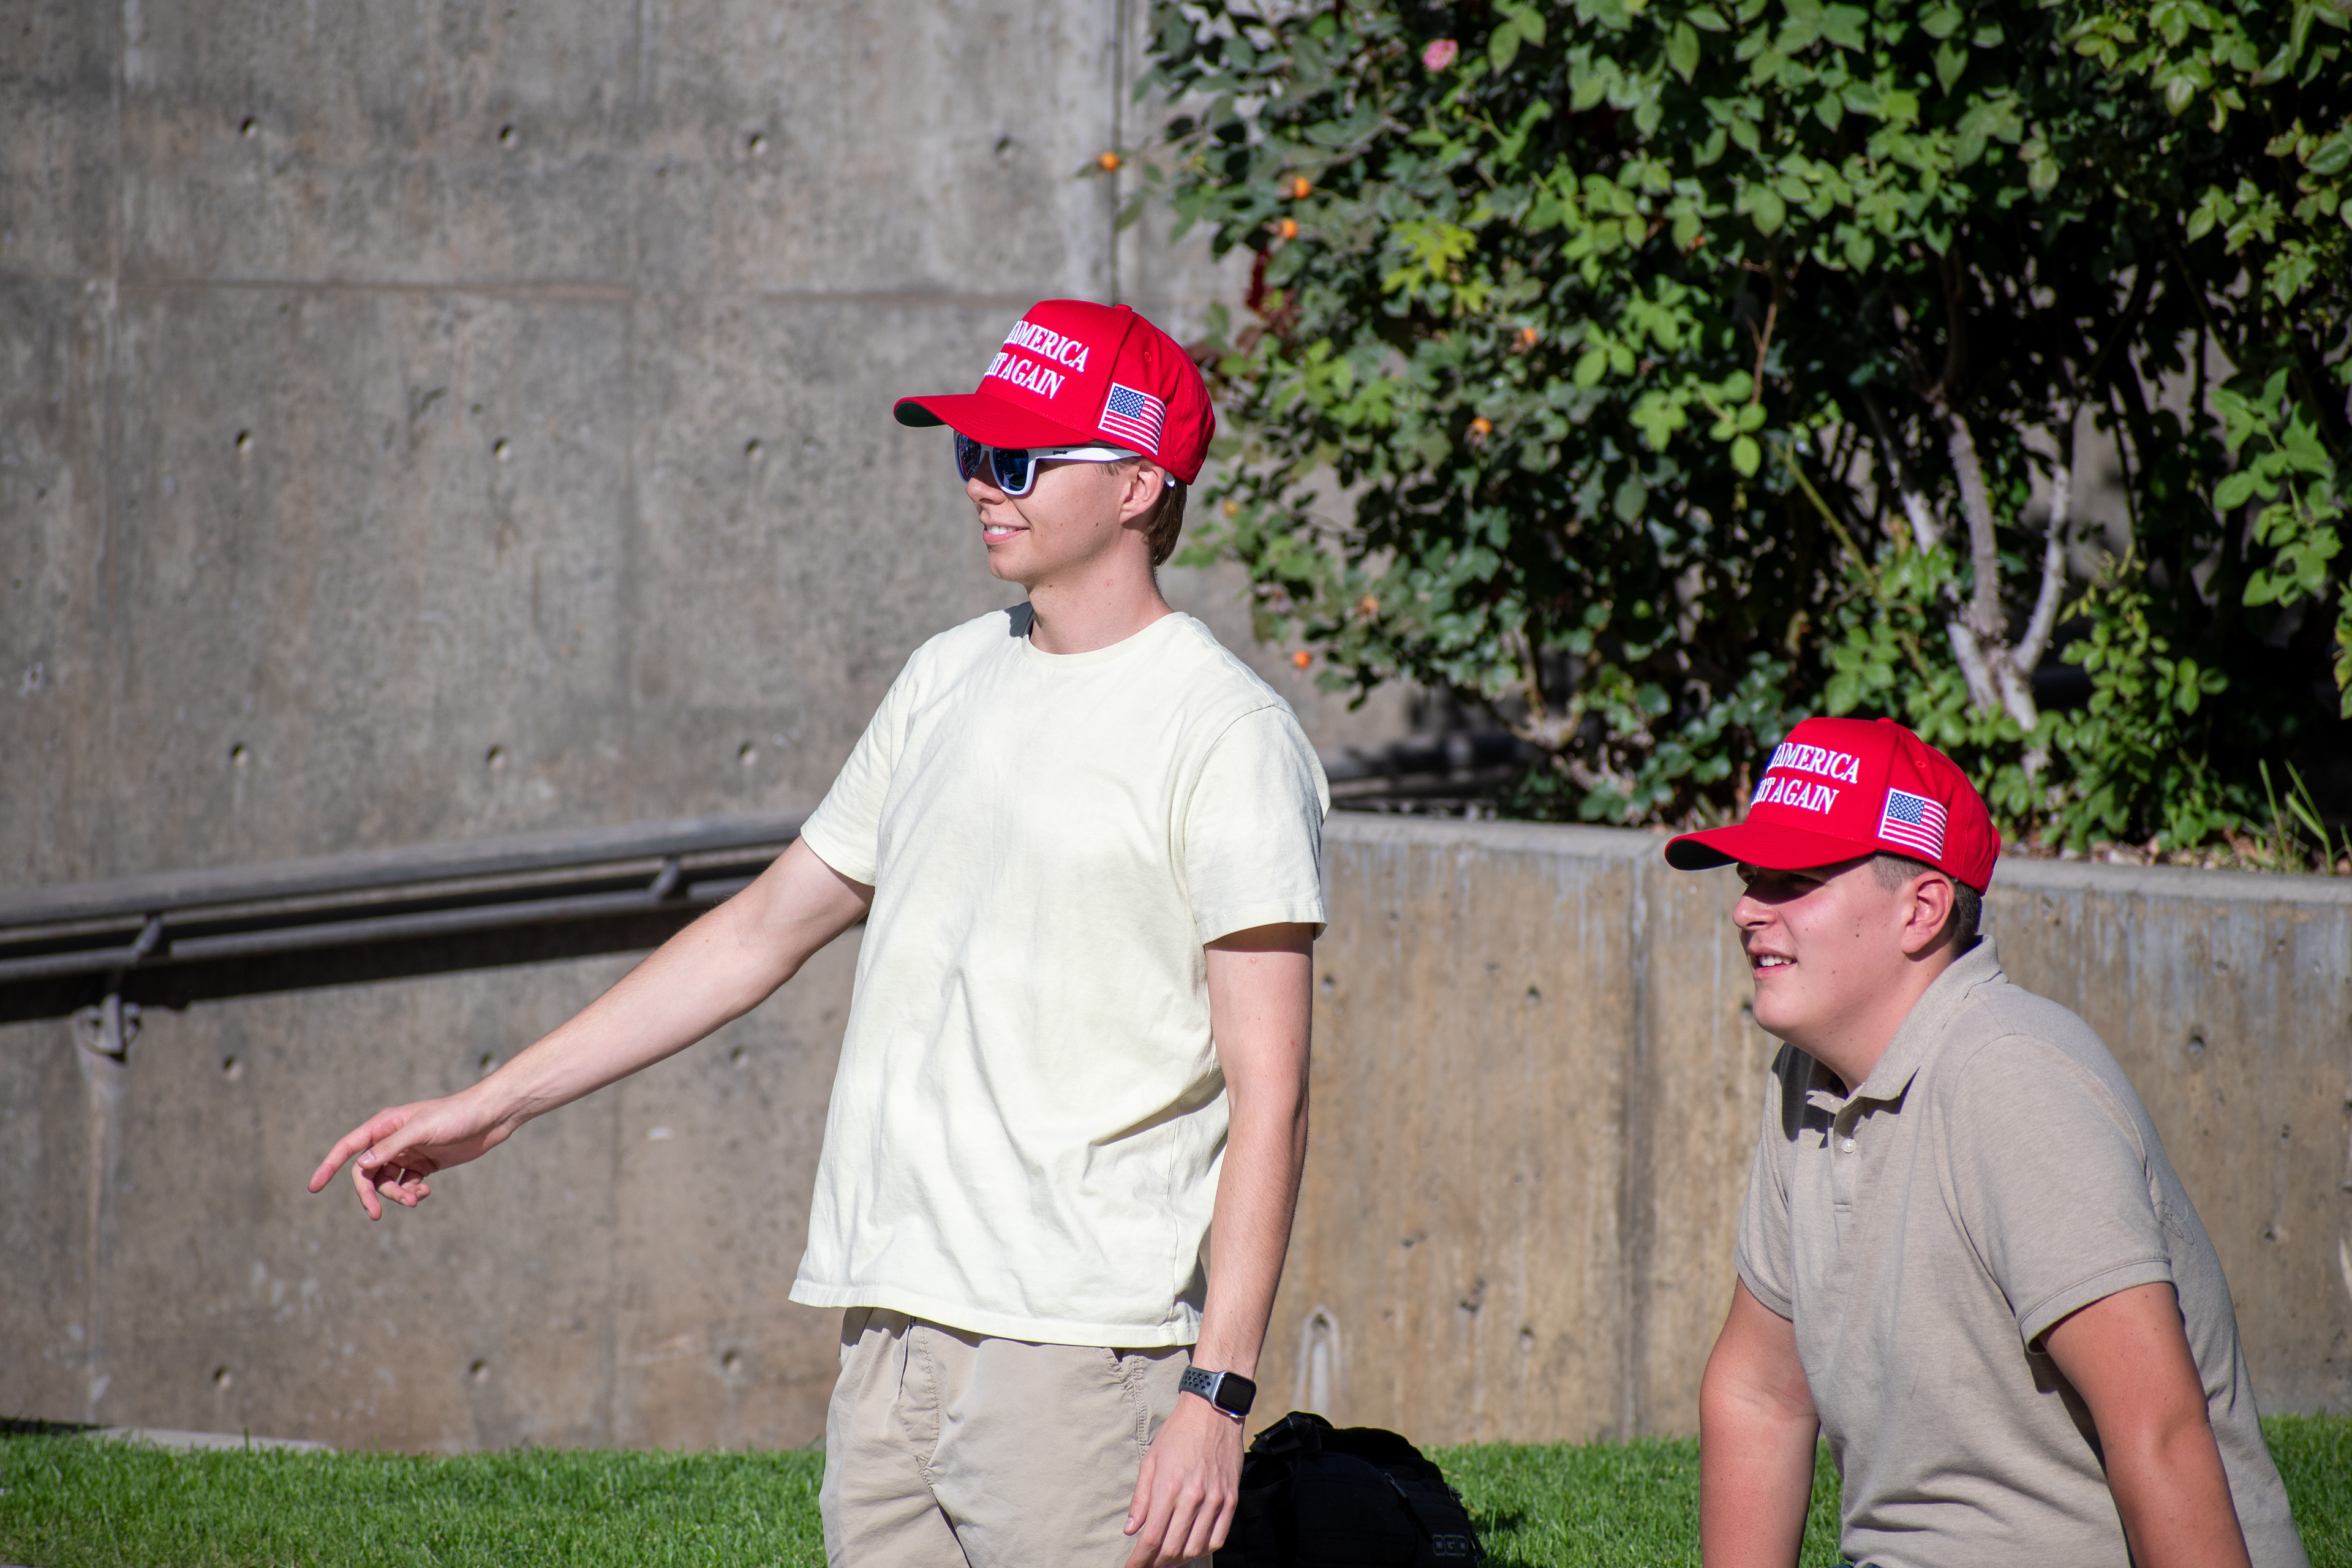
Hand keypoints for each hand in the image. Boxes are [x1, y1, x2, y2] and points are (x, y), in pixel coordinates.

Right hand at [306, 1091, 509, 1219]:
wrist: (490, 1117)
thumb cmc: (455, 1116)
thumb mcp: (422, 1129)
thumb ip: (392, 1147)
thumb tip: (362, 1165)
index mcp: (385, 1125)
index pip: (348, 1147)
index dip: (328, 1166)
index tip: (313, 1187)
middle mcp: (392, 1139)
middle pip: (367, 1172)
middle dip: (370, 1193)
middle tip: (376, 1214)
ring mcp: (409, 1152)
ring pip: (388, 1182)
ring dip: (396, 1195)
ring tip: (416, 1198)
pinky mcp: (426, 1164)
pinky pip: (407, 1184)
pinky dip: (412, 1192)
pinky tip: (425, 1192)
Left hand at [1123, 1392, 1243, 1566]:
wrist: (1213, 1412)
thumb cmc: (1177, 1434)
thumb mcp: (1150, 1460)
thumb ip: (1140, 1498)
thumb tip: (1131, 1528)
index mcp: (1168, 1487)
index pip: (1152, 1538)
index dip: (1140, 1560)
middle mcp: (1192, 1497)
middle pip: (1172, 1548)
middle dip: (1156, 1564)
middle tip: (1147, 1565)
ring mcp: (1215, 1500)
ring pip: (1195, 1548)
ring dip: (1179, 1560)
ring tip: (1167, 1559)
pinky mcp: (1231, 1499)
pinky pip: (1218, 1538)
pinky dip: (1203, 1549)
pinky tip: (1192, 1548)